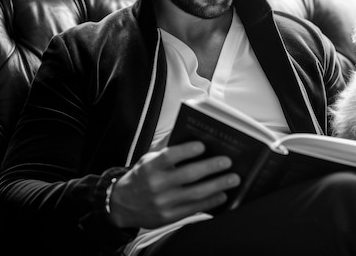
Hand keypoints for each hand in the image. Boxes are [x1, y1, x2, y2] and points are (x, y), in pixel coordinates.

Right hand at [108, 141, 239, 228]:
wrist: (121, 205)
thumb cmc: (141, 177)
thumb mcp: (147, 160)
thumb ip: (167, 150)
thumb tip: (192, 137)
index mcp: (150, 167)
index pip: (169, 157)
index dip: (186, 151)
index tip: (203, 145)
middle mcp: (156, 185)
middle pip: (187, 175)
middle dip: (210, 167)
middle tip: (227, 161)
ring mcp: (163, 203)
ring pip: (195, 194)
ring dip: (217, 185)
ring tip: (233, 179)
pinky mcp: (168, 217)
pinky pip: (193, 209)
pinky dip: (210, 202)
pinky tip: (222, 195)